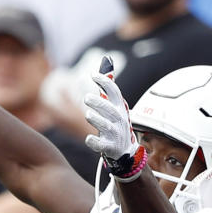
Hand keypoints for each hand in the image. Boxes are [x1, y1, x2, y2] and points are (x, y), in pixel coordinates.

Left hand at [83, 56, 144, 178]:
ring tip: (88, 114)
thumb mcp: (115, 106)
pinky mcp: (109, 147)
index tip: (92, 74)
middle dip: (99, 104)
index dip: (105, 82)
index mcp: (119, 108)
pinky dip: (95, 142)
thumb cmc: (116, 124)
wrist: (125, 151)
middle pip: (110, 110)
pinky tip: (88, 138)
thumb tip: (105, 62)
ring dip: (97, 120)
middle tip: (86, 98)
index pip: (115, 92)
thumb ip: (108, 88)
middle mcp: (119, 120)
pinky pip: (101, 145)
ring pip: (106, 127)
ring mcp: (115, 135)